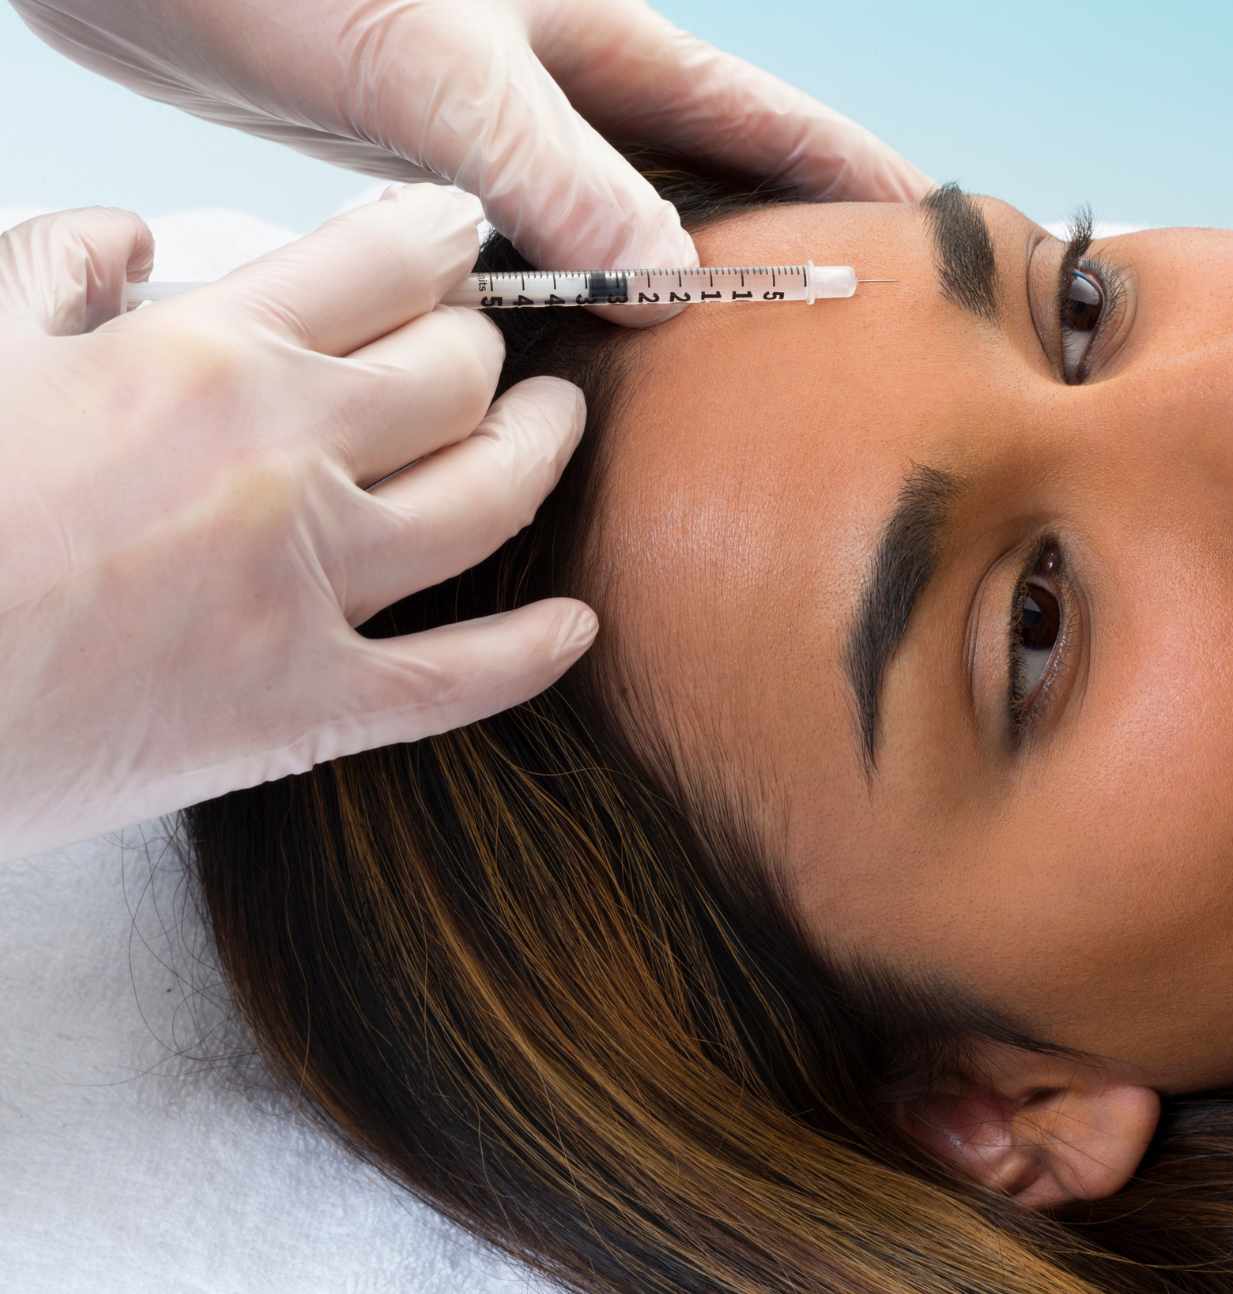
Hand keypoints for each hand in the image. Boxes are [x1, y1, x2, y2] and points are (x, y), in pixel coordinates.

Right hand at [0, 186, 596, 857]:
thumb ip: (59, 272)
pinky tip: (577, 625)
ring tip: (554, 427)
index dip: (439, 240)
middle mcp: (286, 464)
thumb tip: (130, 239)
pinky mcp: (303, 712)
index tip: (458, 236)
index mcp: (206, 359)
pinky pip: (461, 681)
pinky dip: (534, 652)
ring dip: (542, 453)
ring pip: (492, 501)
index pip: (383, 265)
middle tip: (487, 344)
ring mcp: (308, 594)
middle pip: (455, 377)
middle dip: (486, 346)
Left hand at [10, 0, 932, 324]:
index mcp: (602, 46)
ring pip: (621, 223)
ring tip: (730, 371)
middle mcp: (567, 88)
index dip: (854, 179)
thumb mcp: (443, 72)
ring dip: (670, 290)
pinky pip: (533, 246)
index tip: (935, 235)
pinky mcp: (431, 166)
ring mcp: (503, 129)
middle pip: (710, 182)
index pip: (768, 122)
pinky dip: (566, 300)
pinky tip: (572, 353)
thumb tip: (668, 290)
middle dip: (781, 248)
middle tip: (845, 336)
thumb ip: (557, 176)